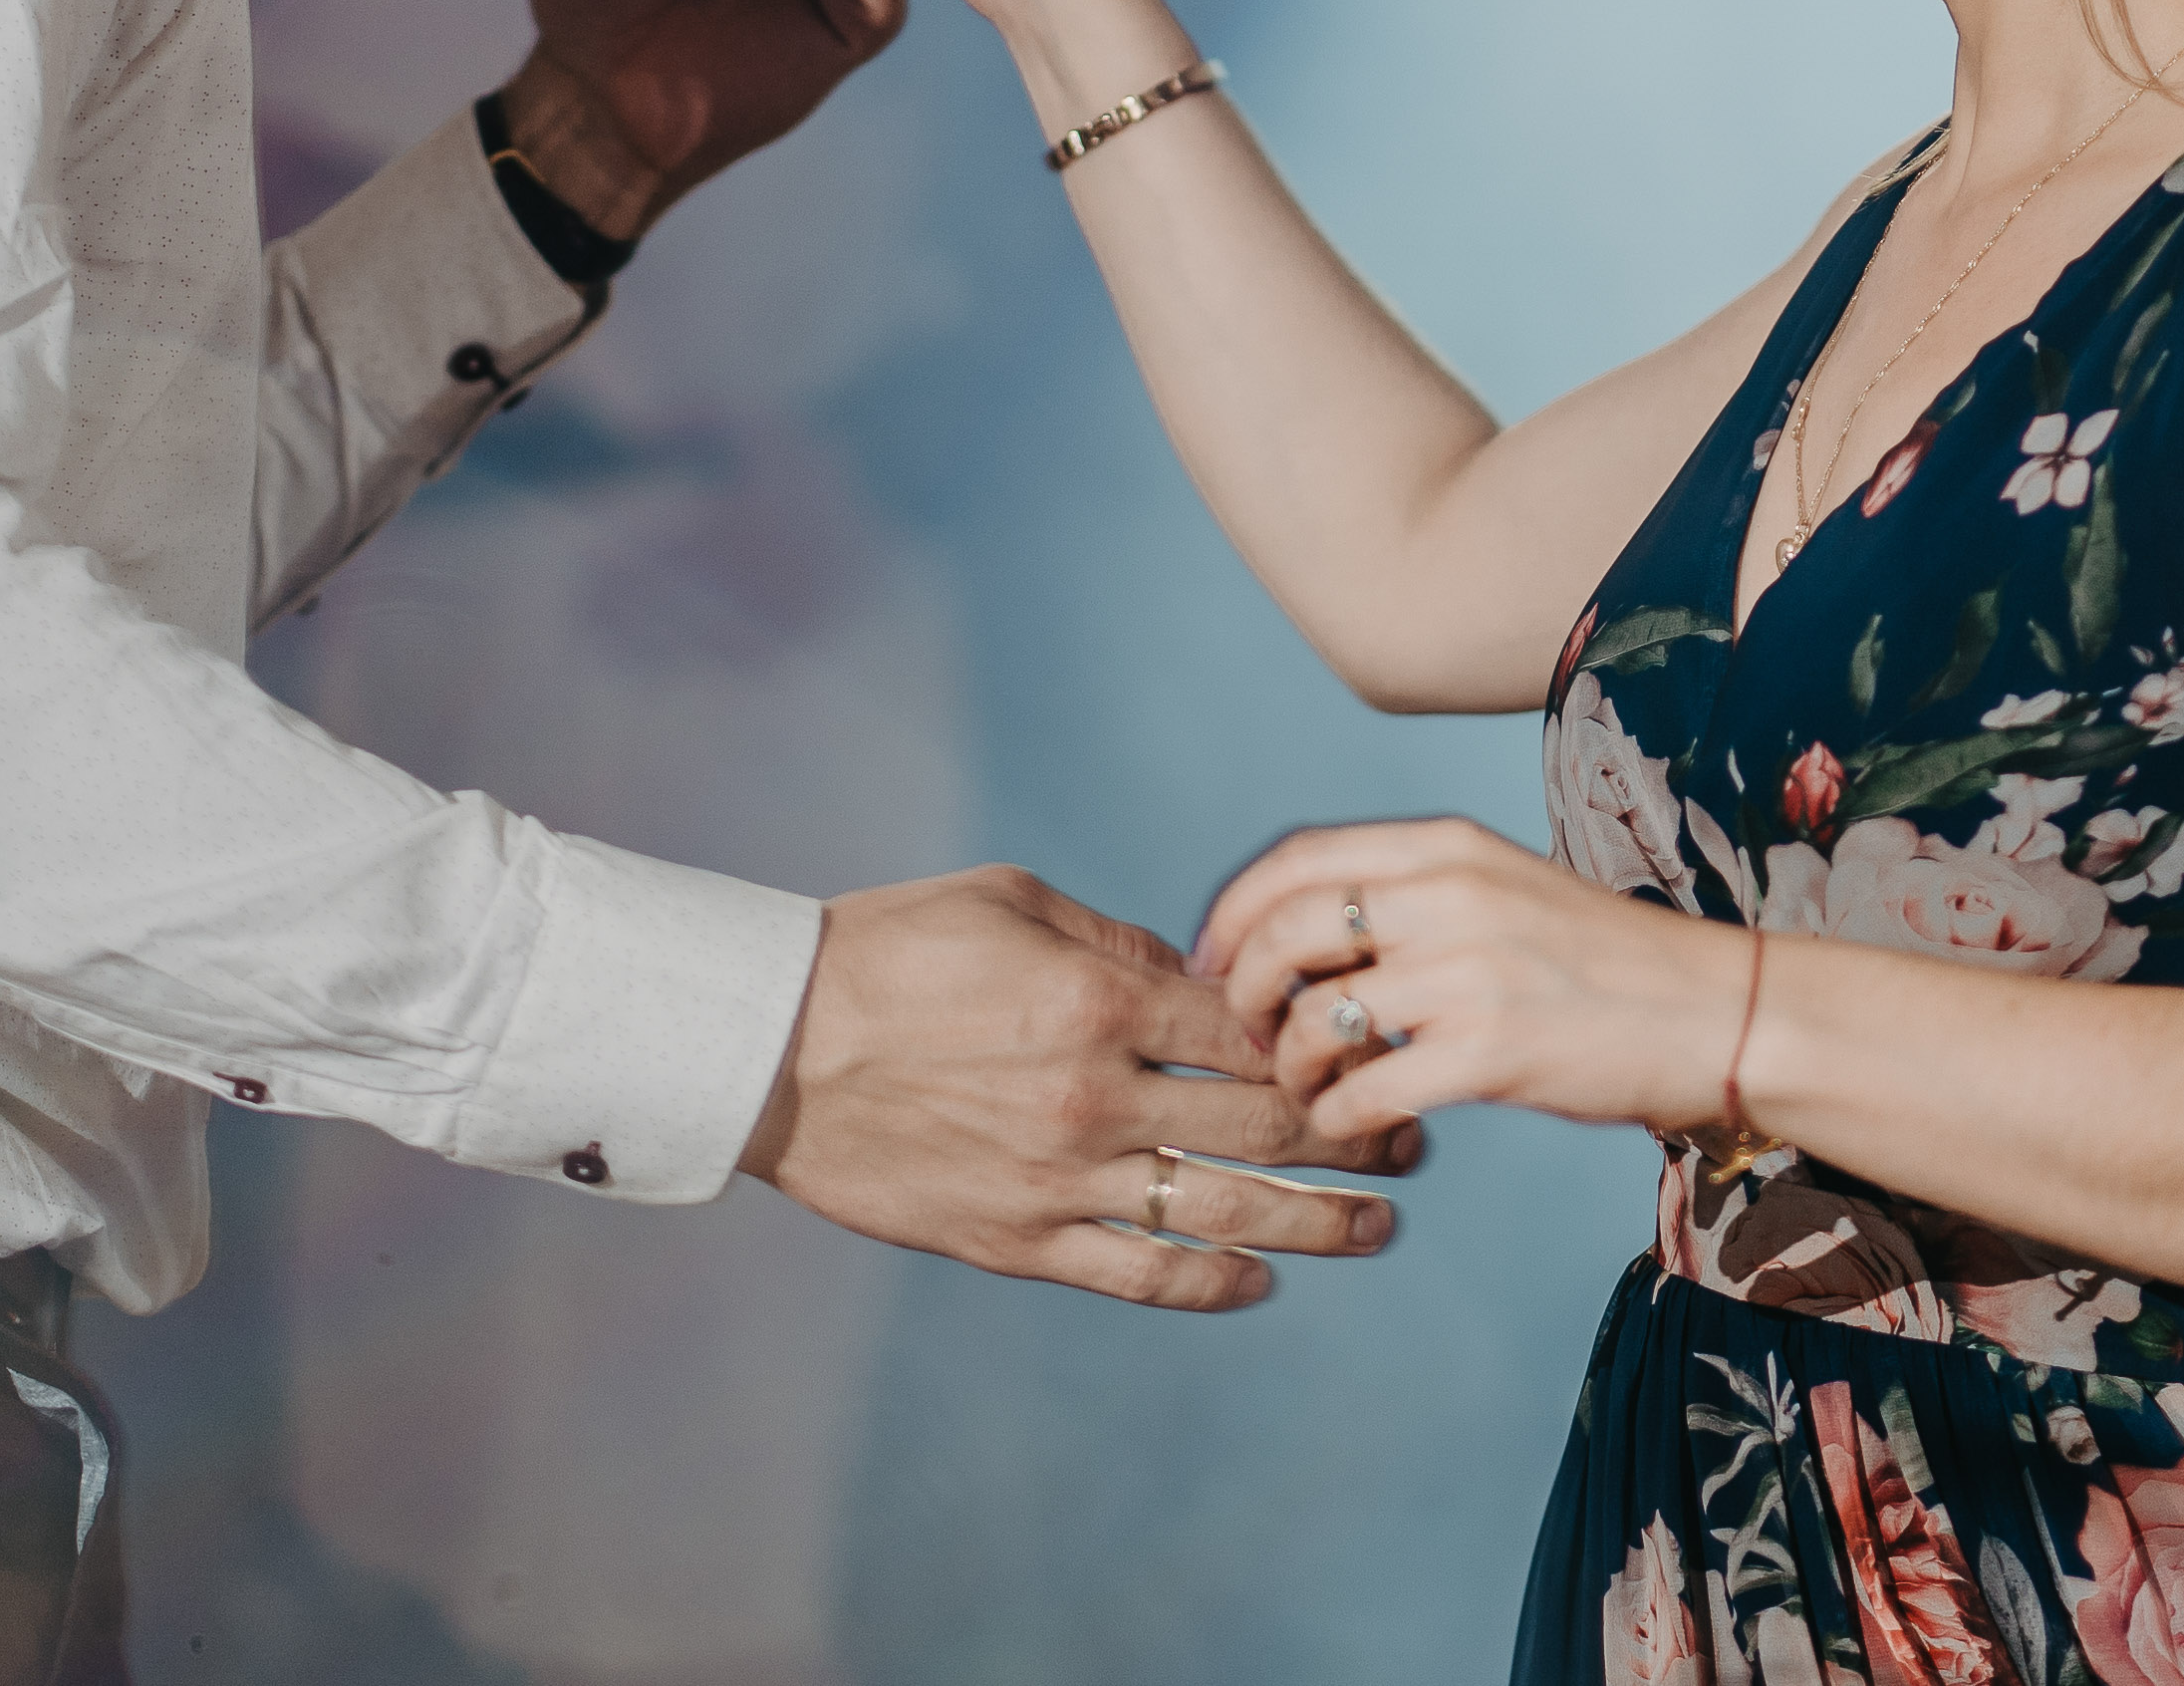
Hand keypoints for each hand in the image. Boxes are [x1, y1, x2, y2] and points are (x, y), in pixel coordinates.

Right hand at [741, 865, 1419, 1309]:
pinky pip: (1134, 1273)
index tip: (1381, 1048)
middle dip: (1357, 1136)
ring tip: (1381, 1229)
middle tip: (1415, 1142)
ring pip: (1222, 1213)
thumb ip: (1122, 942)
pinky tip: (1262, 1280)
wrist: (768, 1044)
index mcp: (1096, 1003)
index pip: (1252, 1032)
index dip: (1330, 1042)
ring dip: (1317, 1225)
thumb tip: (1208, 972)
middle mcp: (1092, 1099)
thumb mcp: (1014, 902)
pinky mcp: (1014, 1242)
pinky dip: (1208, 1281)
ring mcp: (1056, 1181)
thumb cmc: (889, 949)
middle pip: (1265, 1129)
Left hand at [1195, 817, 1753, 1147]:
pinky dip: (1336, 1115)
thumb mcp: (1504, 887)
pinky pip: (1363, 1090)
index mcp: (1447, 846)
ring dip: (1291, 1063)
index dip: (1234, 911)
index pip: (1297, 858)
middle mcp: (1450, 894)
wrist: (1713, 1012)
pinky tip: (1355, 1121)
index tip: (1212, 960)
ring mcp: (1469, 972)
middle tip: (1252, 1034)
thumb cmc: (1601, 962)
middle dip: (1244, 991)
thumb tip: (1302, 933)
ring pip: (1314, 1017)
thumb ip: (1413, 894)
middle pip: (1286, 933)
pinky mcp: (1490, 1052)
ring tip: (1312, 1083)